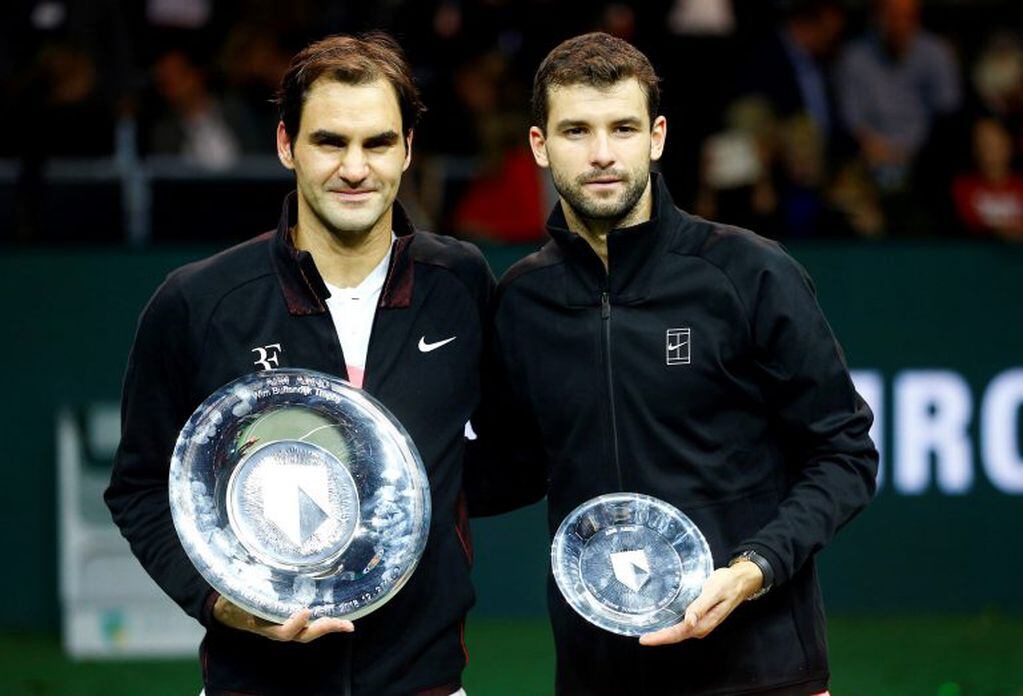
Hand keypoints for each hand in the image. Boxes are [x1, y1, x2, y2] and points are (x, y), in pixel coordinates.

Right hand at [213, 595, 353, 642]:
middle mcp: (279, 628)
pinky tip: (339, 613)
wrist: (231, 612)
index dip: (294, 624)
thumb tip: (242, 572)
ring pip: (310, 631)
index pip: (283, 631)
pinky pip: (311, 623)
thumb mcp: (236, 597)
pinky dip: (325, 619)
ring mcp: (288, 625)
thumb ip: (242, 590)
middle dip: (325, 629)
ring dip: (329, 626)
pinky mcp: (293, 619)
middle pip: (304, 634)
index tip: (305, 610)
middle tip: (345, 625)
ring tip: (348, 625)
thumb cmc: (234, 601)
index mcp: (264, 626)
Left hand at [638, 561, 762, 645]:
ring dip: (663, 633)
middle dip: (659, 638)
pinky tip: (661, 621)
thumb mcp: (714, 591)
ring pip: (678, 631)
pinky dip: (670, 625)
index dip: (661, 638)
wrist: (741, 581)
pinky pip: (682, 624)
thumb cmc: (728, 584)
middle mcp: (701, 626)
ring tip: (646, 632)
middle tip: (641, 637)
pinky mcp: (699, 616)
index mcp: (704, 623)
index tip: (645, 639)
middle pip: (676, 635)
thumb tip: (688, 621)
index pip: (678, 634)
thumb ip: (701, 606)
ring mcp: (701, 622)